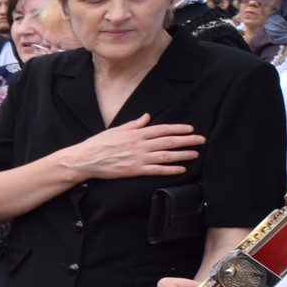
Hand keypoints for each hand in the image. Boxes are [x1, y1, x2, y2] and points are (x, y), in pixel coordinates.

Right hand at [58, 113, 201, 180]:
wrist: (85, 159)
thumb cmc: (98, 144)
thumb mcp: (116, 129)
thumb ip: (134, 124)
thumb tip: (147, 116)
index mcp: (136, 134)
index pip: (162, 129)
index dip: (178, 129)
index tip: (190, 129)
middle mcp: (140, 145)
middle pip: (168, 141)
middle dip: (187, 140)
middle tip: (201, 140)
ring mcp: (138, 158)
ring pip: (166, 156)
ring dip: (182, 154)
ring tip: (195, 154)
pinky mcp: (134, 170)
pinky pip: (156, 170)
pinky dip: (170, 170)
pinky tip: (180, 169)